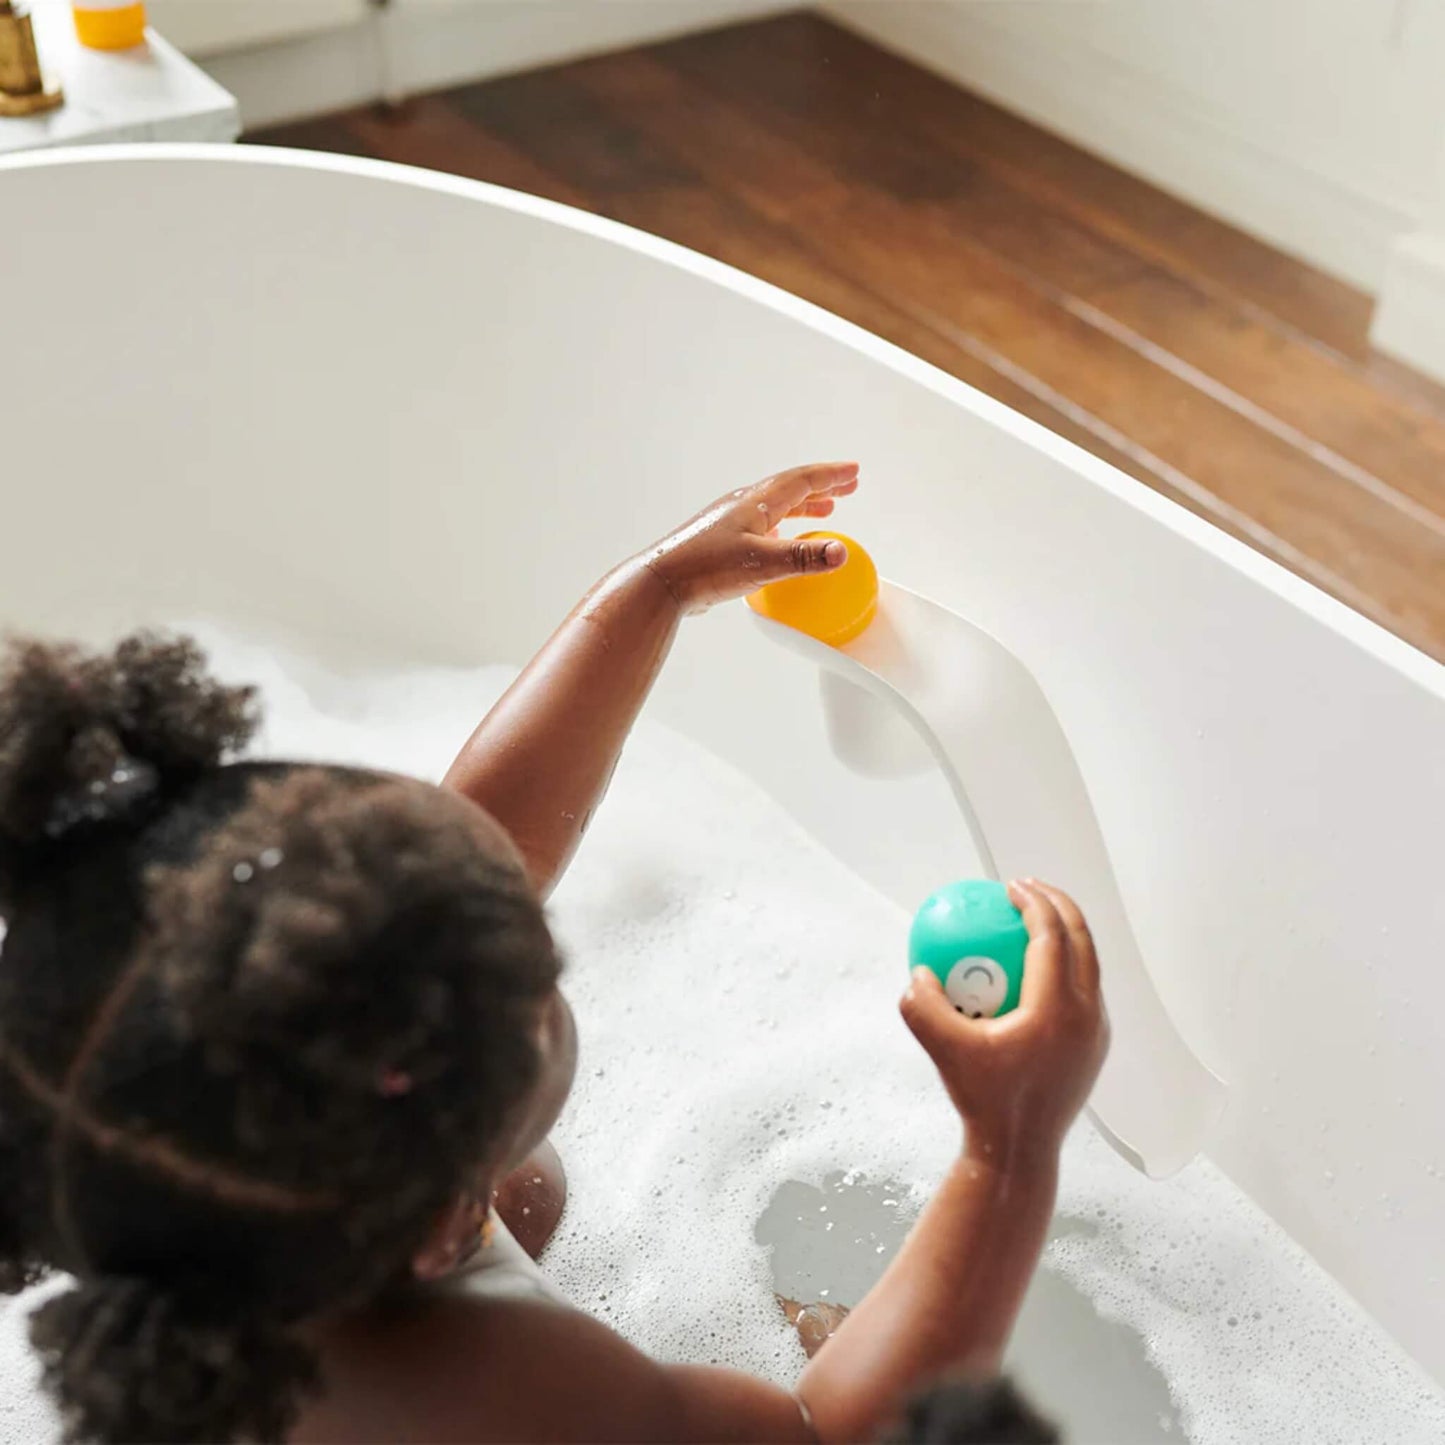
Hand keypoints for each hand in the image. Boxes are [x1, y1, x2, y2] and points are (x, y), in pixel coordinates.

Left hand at [639, 462, 859, 612]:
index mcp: (756, 503)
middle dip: (821, 487)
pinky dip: (782, 526)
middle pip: (791, 489)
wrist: (662, 582)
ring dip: (804, 506)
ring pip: (776, 506)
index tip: (853, 472)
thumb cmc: (705, 568)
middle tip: (847, 486)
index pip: (801, 481)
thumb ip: (804, 558)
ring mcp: (731, 522)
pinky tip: (782, 539)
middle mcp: (744, 506)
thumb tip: (841, 552)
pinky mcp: (722, 542)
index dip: (830, 476)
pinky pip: (762, 525)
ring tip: (825, 512)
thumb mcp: (762, 563)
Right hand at [900, 879, 1108, 1165]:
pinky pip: (1083, 991)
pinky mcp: (1095, 1046)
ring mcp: (1097, 1031)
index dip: (1033, 903)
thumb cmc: (983, 1100)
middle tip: (1026, 889)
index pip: (1052, 937)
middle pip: (1082, 940)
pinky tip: (1029, 970)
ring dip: (1064, 934)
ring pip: (1088, 964)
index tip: (1009, 886)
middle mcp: (1088, 1015)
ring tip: (1031, 921)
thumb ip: (923, 1006)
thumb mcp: (944, 1049)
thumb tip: (918, 971)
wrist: (1020, 1152)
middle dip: (1057, 904)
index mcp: (1059, 1008)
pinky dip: (1062, 966)